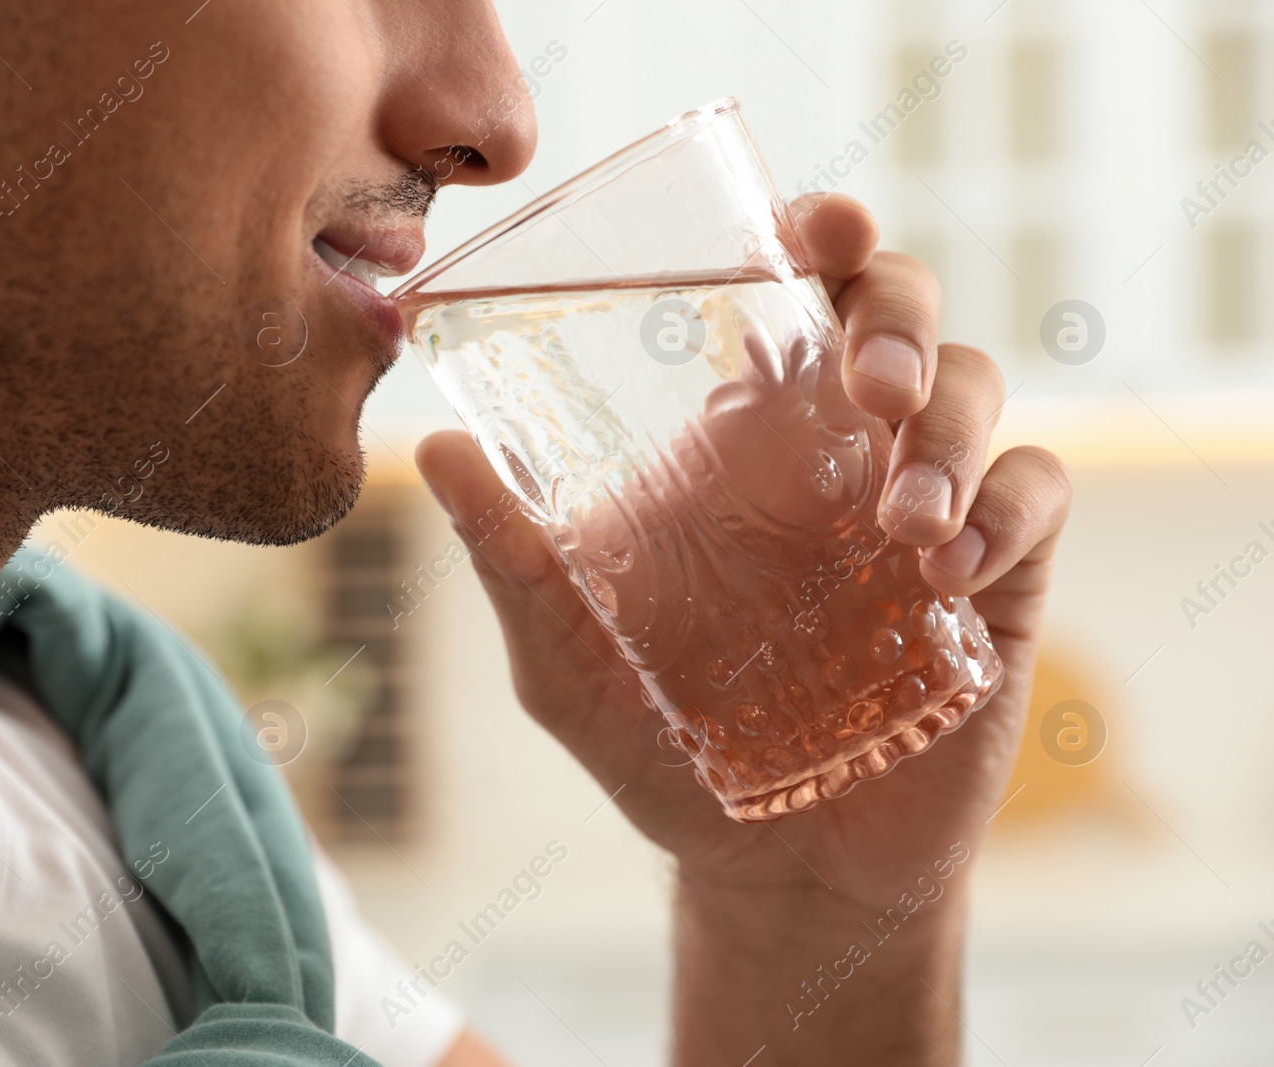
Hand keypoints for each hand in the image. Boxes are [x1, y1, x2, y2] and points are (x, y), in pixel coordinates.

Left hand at [415, 193, 1071, 913]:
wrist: (771, 868)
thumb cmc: (661, 750)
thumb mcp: (567, 660)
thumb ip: (513, 559)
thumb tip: (435, 446)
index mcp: (734, 443)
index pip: (785, 296)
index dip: (816, 236)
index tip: (818, 227)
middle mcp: (829, 455)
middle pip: (896, 311)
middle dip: (896, 315)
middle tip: (868, 384)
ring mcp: (918, 510)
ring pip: (975, 388)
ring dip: (948, 430)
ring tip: (901, 521)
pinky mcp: (999, 581)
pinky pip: (1036, 495)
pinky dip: (1006, 510)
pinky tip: (949, 570)